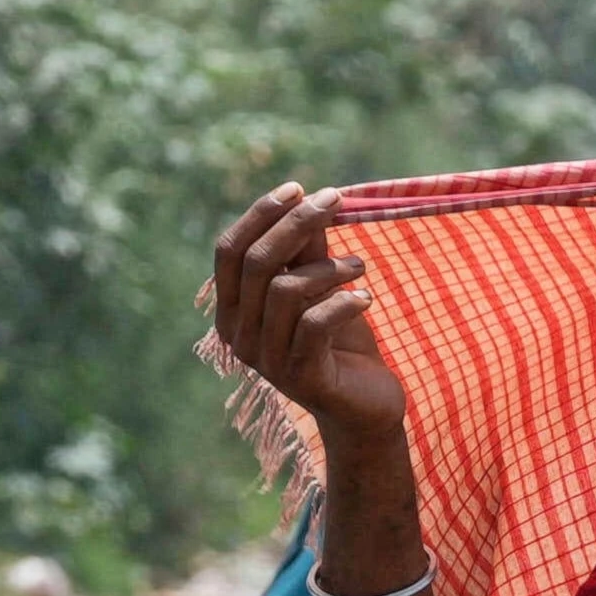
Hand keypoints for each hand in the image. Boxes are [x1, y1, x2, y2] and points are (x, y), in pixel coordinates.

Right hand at [203, 186, 410, 443]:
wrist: (364, 407)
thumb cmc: (339, 341)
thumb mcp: (320, 287)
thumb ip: (306, 250)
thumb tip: (307, 198)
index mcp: (233, 310)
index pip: (229, 251)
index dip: (260, 214)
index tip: (299, 188)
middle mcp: (239, 336)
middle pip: (257, 263)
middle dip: (297, 224)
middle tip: (336, 201)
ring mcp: (266, 361)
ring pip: (285, 291)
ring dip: (329, 268)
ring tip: (360, 267)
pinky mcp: (301, 377)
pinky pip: (315, 324)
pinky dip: (345, 302)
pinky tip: (366, 298)